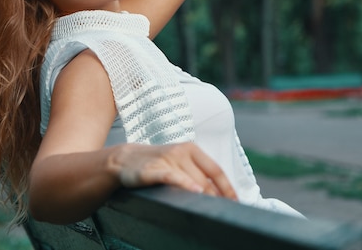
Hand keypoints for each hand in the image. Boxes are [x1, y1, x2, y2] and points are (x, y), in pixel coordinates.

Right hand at [108, 142, 237, 200]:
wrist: (126, 159)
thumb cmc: (158, 163)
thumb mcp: (179, 161)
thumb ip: (198, 173)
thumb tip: (220, 193)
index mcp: (191, 149)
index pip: (216, 170)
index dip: (228, 188)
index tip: (235, 202)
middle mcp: (181, 152)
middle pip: (205, 181)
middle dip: (216, 199)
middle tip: (222, 213)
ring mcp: (166, 160)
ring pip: (192, 182)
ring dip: (203, 198)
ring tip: (210, 211)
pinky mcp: (152, 170)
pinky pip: (172, 177)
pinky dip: (184, 184)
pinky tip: (193, 192)